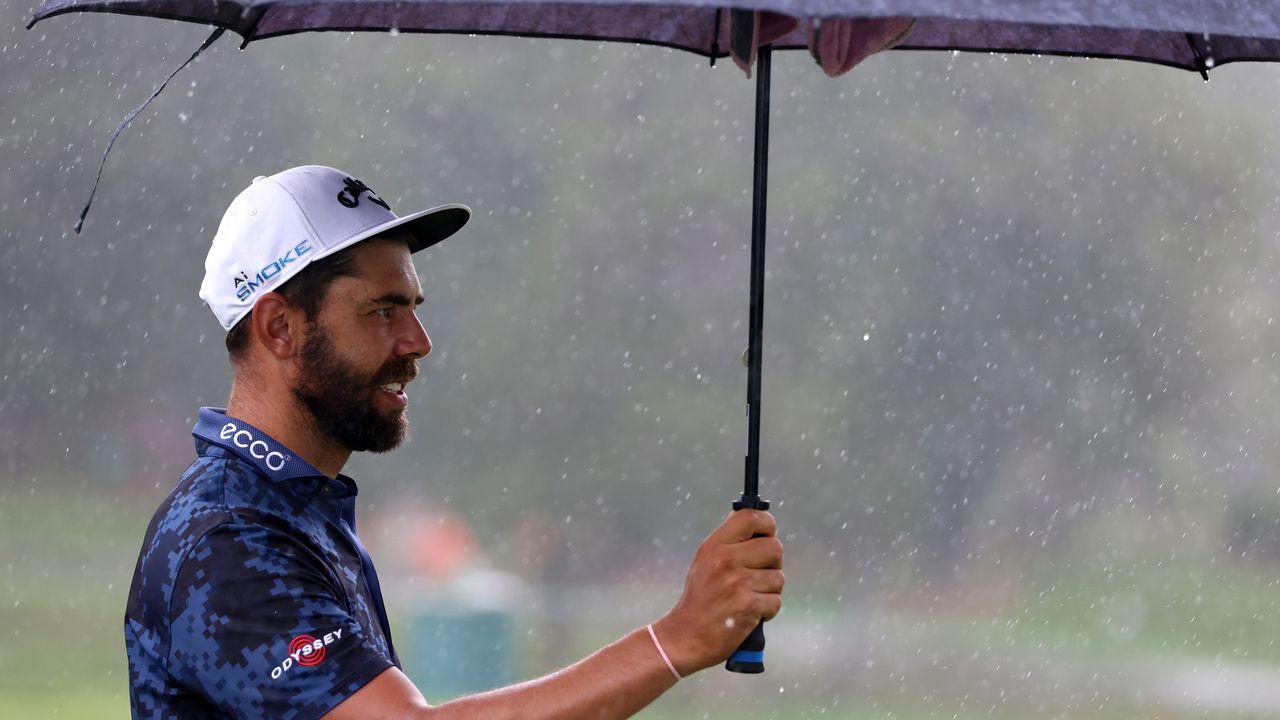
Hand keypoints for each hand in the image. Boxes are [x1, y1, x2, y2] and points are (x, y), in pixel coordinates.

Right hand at [651, 510, 783, 673]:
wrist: (685, 637)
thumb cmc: (700, 599)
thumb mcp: (705, 562)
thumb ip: (729, 541)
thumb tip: (756, 517)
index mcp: (714, 546)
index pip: (751, 517)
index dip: (767, 524)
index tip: (767, 534)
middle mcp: (725, 561)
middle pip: (775, 547)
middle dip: (773, 563)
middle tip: (758, 575)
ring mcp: (737, 584)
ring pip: (778, 578)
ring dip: (769, 591)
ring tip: (748, 598)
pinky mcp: (748, 607)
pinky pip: (776, 601)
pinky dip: (768, 611)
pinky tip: (749, 614)